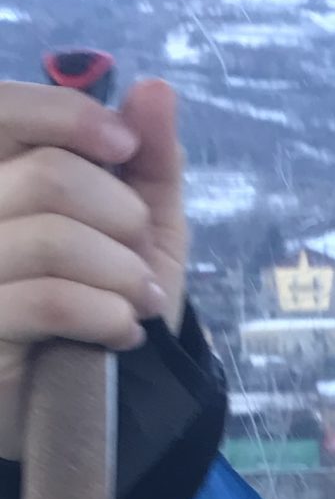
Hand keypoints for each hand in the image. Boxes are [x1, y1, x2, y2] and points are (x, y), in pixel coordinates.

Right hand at [0, 76, 187, 459]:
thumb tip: (154, 89)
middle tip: (139, 255)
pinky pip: (50, 301)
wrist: (95, 408)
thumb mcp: (144, 231)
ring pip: (52, 238)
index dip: (68, 116)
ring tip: (138, 300)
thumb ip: (149, 162)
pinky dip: (107, 314)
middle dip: (121, 215)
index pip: (2, 109)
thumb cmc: (107, 305)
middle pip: (47, 174)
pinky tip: (121, 333)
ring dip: (122, 272)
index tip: (124, 146)